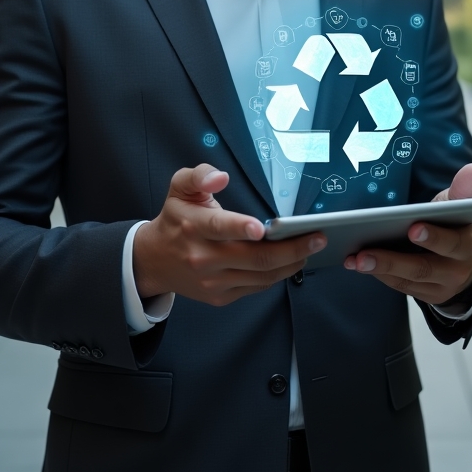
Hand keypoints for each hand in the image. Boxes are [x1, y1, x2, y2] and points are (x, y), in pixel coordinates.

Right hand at [133, 164, 325, 305]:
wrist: (154, 261)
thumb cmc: (176, 218)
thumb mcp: (180, 187)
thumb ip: (199, 175)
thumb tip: (220, 177)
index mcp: (192, 226)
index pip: (219, 228)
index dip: (240, 228)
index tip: (262, 229)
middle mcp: (202, 257)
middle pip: (254, 258)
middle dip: (291, 249)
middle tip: (317, 238)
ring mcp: (212, 281)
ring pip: (260, 276)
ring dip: (291, 263)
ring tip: (311, 249)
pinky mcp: (220, 296)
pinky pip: (256, 287)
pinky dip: (277, 275)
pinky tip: (291, 261)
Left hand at [343, 163, 471, 305]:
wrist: (462, 262)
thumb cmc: (453, 226)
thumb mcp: (459, 208)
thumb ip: (462, 191)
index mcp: (469, 244)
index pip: (453, 243)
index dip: (434, 237)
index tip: (412, 228)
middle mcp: (457, 270)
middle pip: (424, 267)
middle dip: (392, 261)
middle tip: (364, 253)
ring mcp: (441, 287)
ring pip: (408, 280)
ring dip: (379, 269)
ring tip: (355, 259)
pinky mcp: (426, 296)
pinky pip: (401, 286)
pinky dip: (379, 274)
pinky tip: (357, 263)